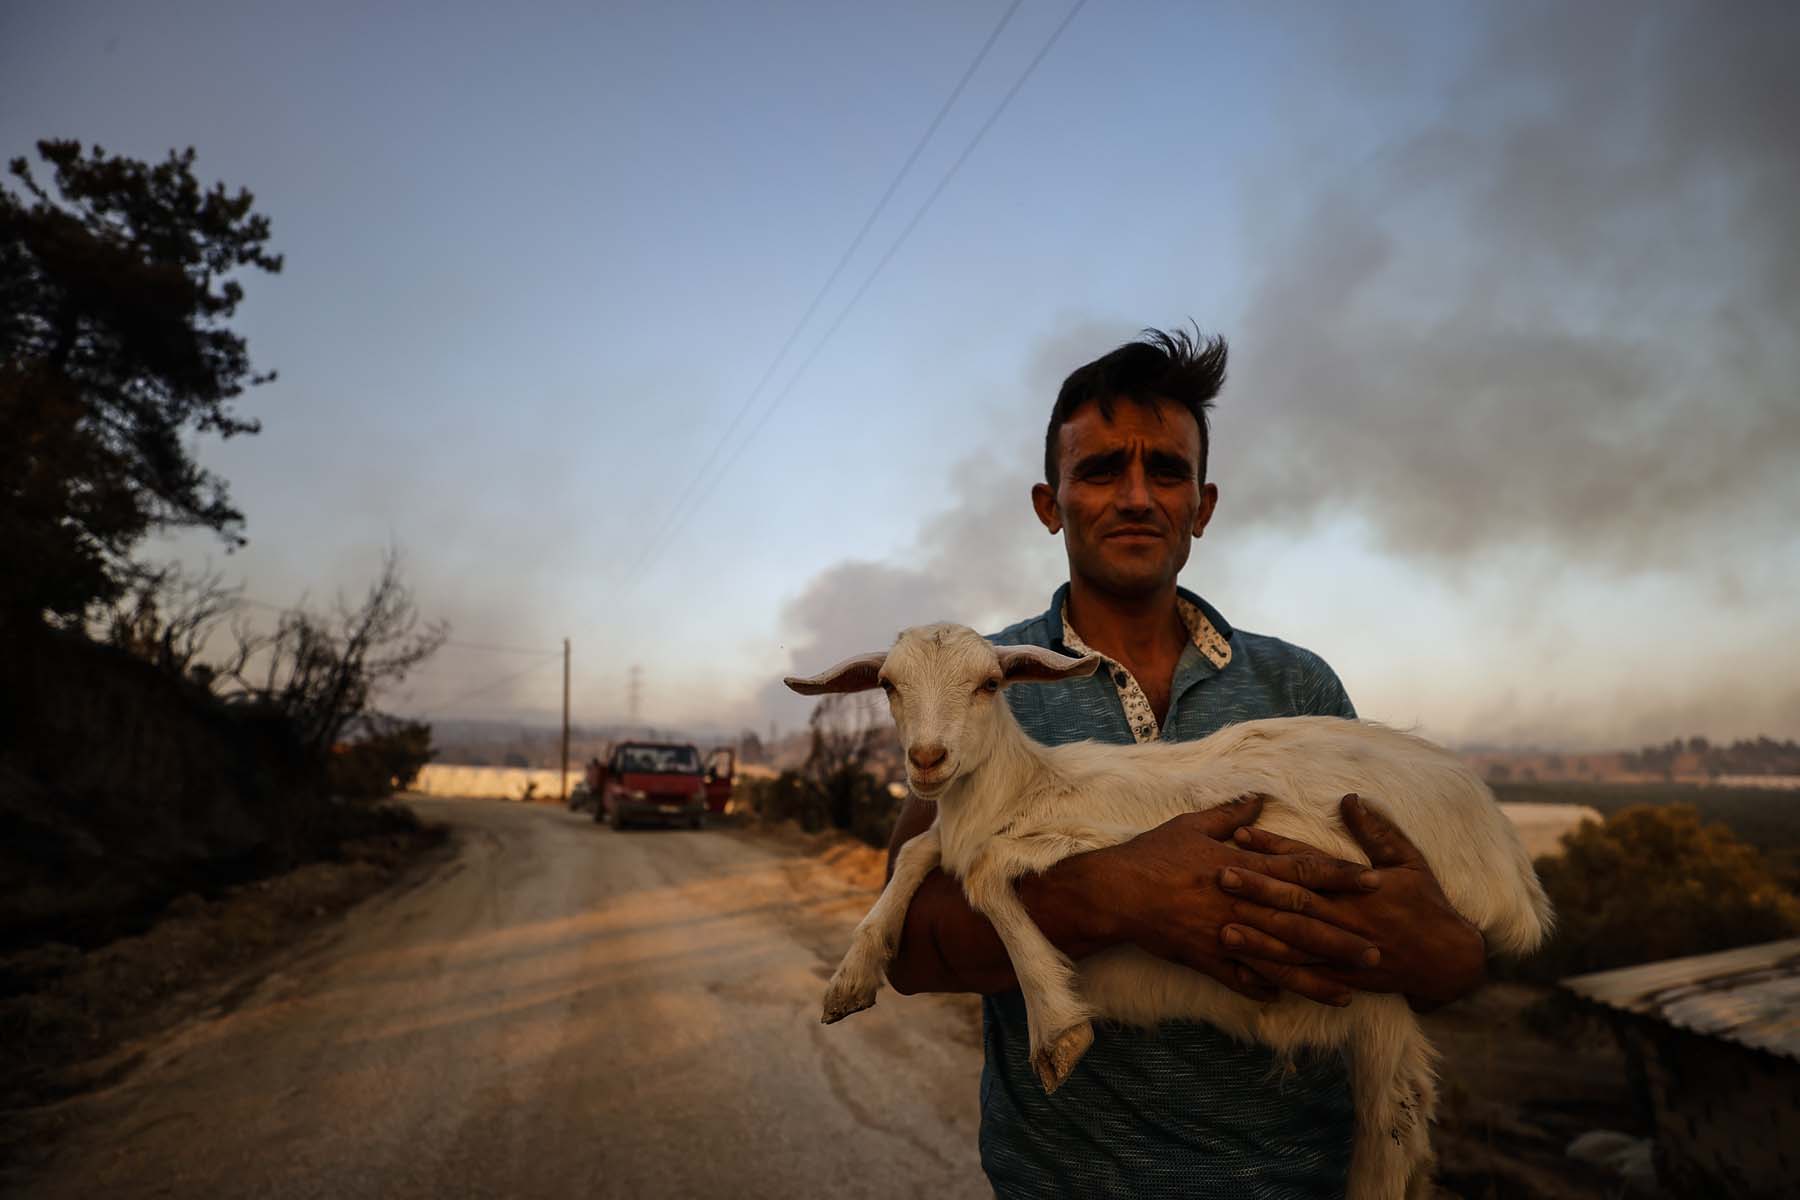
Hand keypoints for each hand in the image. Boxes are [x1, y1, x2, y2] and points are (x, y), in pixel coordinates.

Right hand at [1086, 795, 1387, 1006]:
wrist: (1114, 890)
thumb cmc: (1153, 853)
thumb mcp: (1192, 824)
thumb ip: (1231, 813)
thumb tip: (1259, 797)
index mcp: (1242, 866)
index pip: (1301, 871)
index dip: (1339, 877)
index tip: (1373, 882)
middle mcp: (1241, 902)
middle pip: (1301, 922)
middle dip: (1342, 938)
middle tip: (1379, 953)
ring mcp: (1225, 934)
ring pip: (1279, 959)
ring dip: (1315, 976)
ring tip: (1348, 992)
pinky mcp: (1205, 957)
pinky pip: (1239, 978)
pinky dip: (1260, 988)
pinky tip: (1283, 1000)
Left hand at [1221, 794, 1486, 1011]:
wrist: (1449, 961)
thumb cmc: (1428, 904)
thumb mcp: (1409, 860)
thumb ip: (1377, 831)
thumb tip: (1349, 798)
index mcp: (1361, 886)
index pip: (1310, 863)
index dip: (1274, 848)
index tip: (1240, 835)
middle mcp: (1349, 918)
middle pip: (1296, 903)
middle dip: (1257, 889)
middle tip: (1219, 876)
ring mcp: (1345, 951)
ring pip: (1295, 944)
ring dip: (1259, 936)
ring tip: (1222, 928)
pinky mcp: (1343, 977)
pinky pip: (1305, 977)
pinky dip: (1276, 973)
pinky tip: (1248, 969)